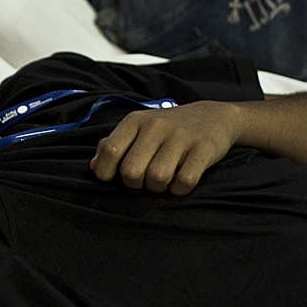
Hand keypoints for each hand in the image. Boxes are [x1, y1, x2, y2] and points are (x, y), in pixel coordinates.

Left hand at [90, 101, 241, 195]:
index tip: (114, 179)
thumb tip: (93, 167)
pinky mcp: (203, 148)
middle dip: (134, 184)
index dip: (106, 173)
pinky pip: (184, 182)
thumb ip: (112, 145)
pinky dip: (179, 189)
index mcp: (135, 120)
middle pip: (131, 171)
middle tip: (143, 180)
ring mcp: (181, 136)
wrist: (213, 116)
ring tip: (162, 180)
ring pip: (157, 178)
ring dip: (157, 188)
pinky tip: (180, 181)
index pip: (110, 151)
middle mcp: (156, 125)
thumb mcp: (137, 129)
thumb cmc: (166, 129)